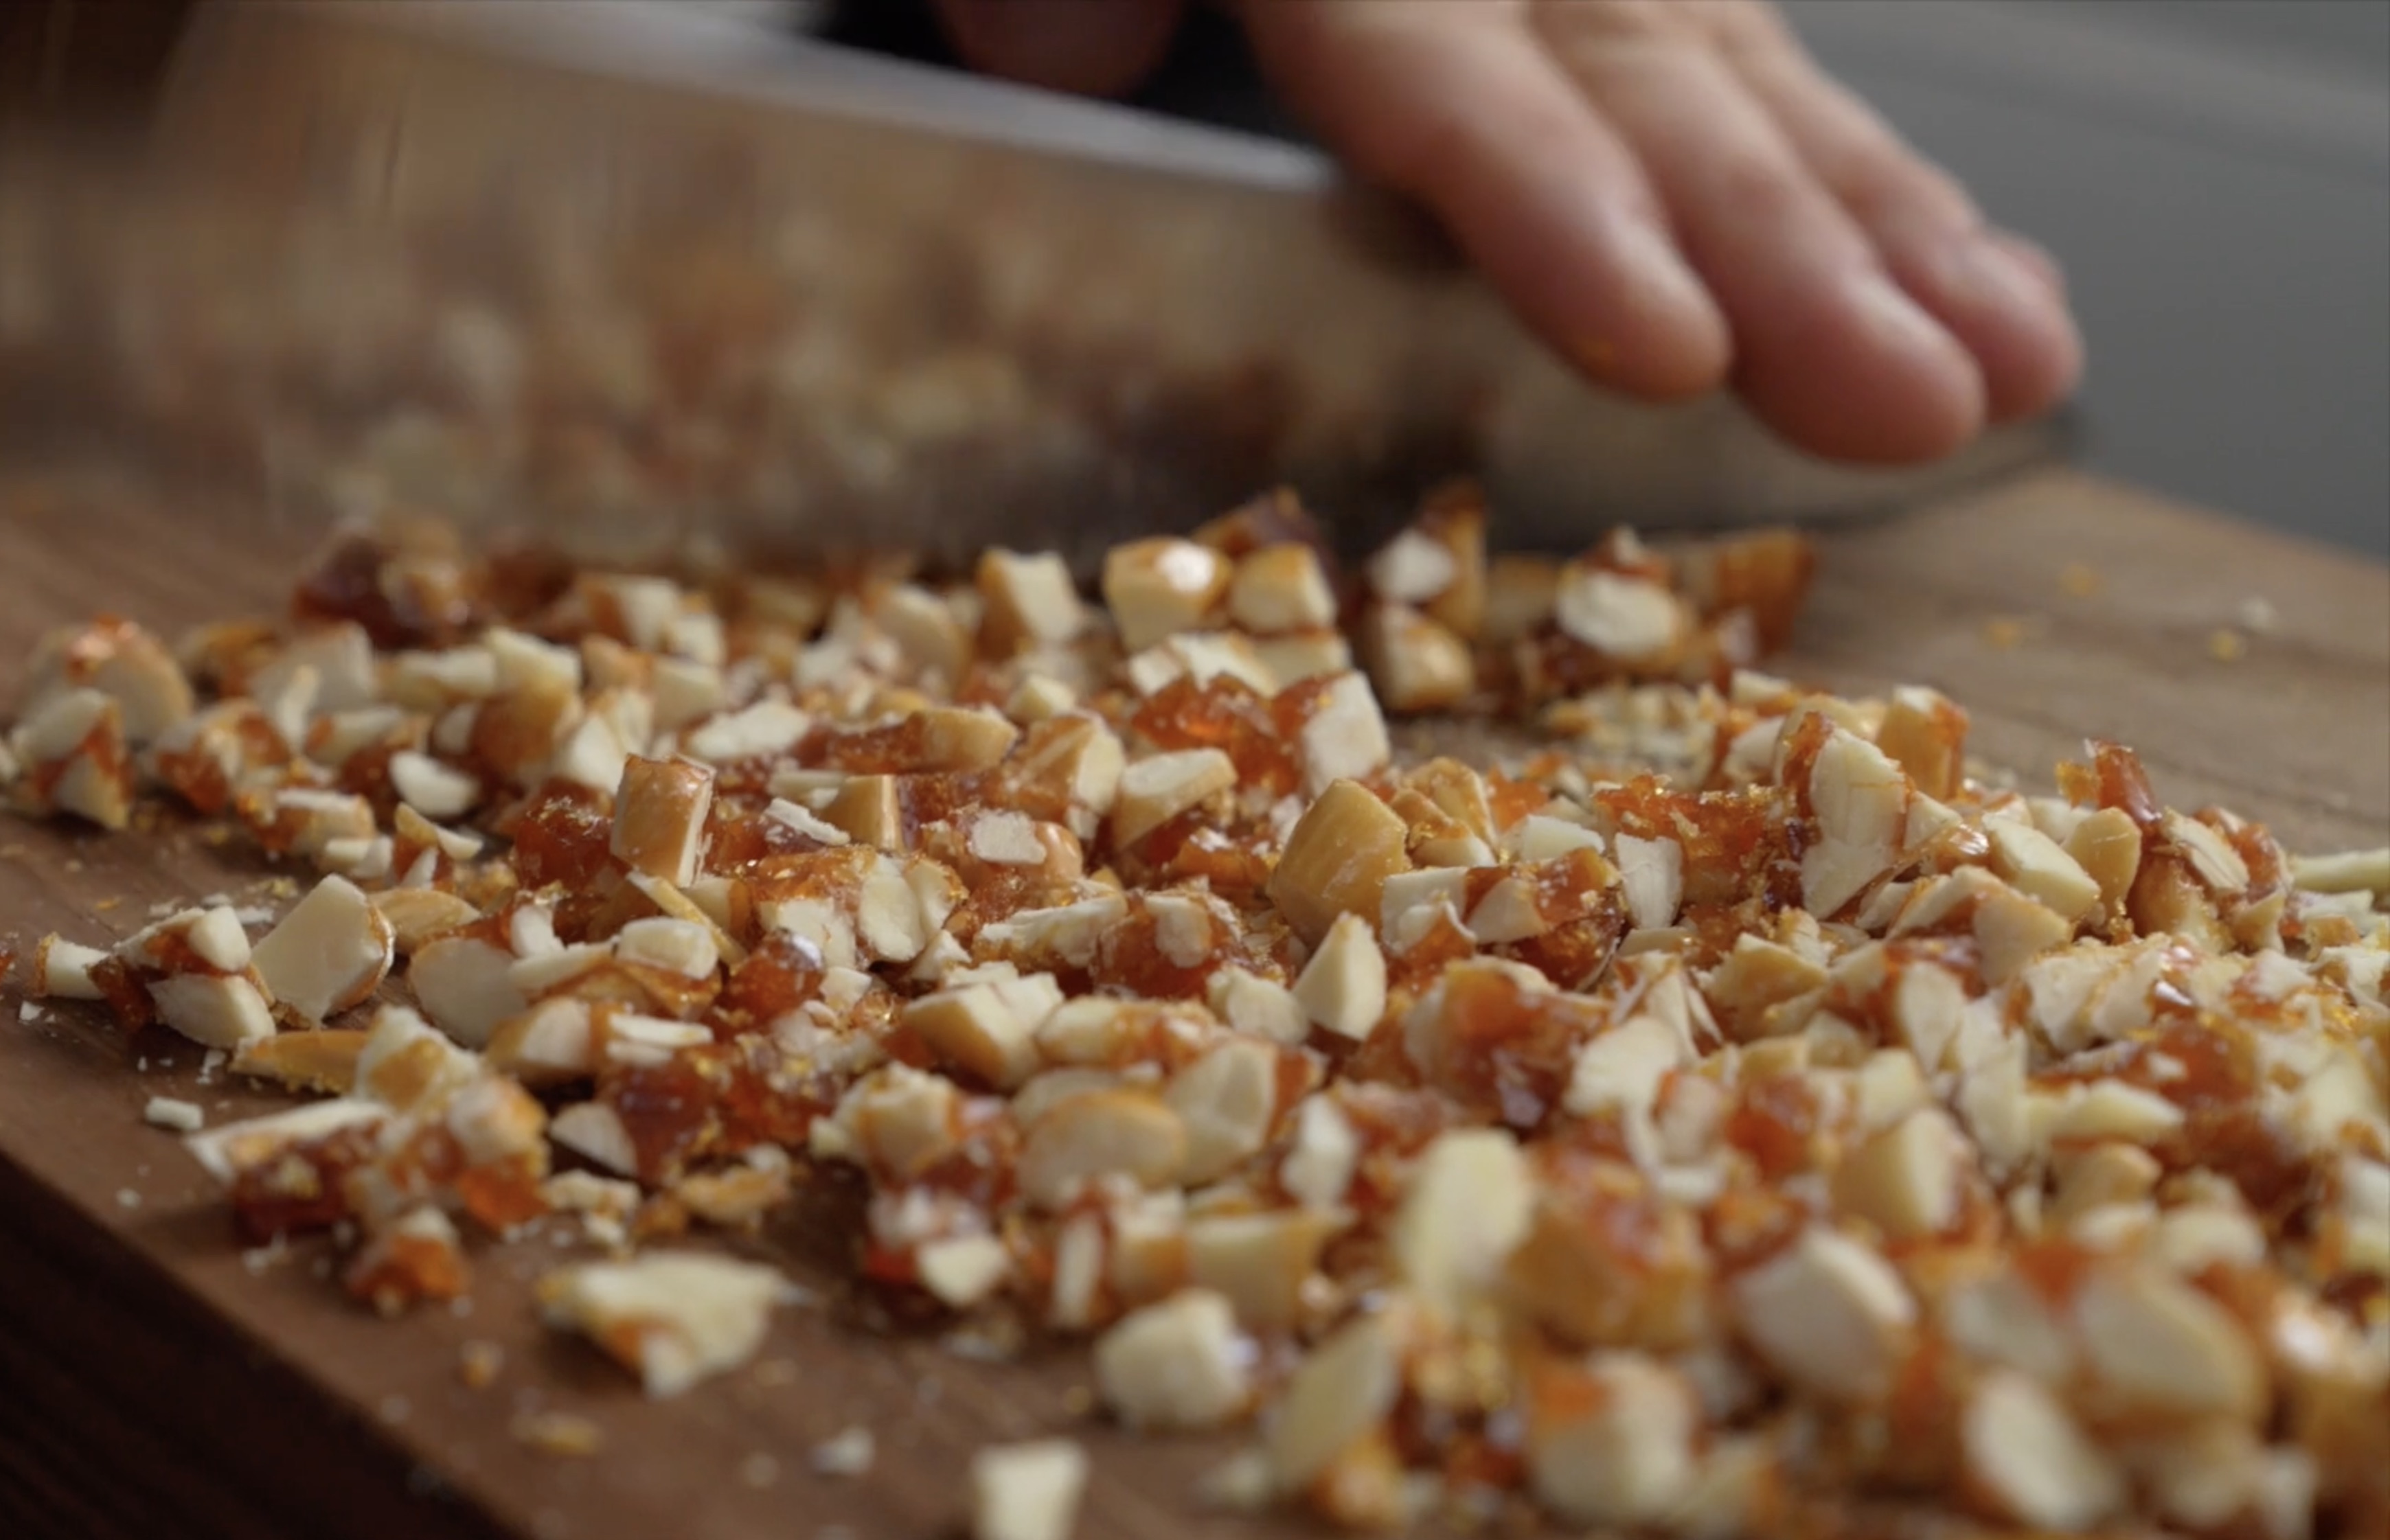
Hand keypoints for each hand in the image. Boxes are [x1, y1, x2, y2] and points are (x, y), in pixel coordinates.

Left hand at [934, 0, 2082, 464]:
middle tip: (1901, 402)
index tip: (1664, 339)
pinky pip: (1763, 80)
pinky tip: (1989, 295)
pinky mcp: (1632, 1)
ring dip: (1879, 236)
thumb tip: (1063, 38)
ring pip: (1738, 84)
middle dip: (1781, 251)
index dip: (1553, 199)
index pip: (1436, 65)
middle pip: (1638, 81)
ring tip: (1996, 376)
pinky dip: (1882, 193)